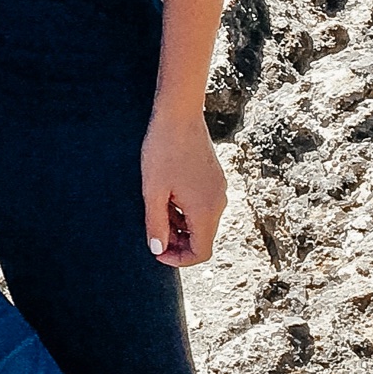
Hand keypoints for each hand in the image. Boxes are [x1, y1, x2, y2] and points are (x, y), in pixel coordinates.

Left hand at [140, 107, 226, 267]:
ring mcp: (219, 188)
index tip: (157, 252)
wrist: (179, 114)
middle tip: (153, 234)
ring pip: (203, 221)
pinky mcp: (215, 177)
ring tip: (157, 211)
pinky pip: (204, 205)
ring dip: (181, 225)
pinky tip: (167, 195)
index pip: (201, 252)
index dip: (179, 259)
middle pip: (203, 238)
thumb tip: (157, 250)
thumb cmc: (163, 150)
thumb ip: (156, 224)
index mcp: (206, 210)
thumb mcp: (153, 191)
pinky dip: (187, 210)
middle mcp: (218, 202)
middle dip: (179, 243)